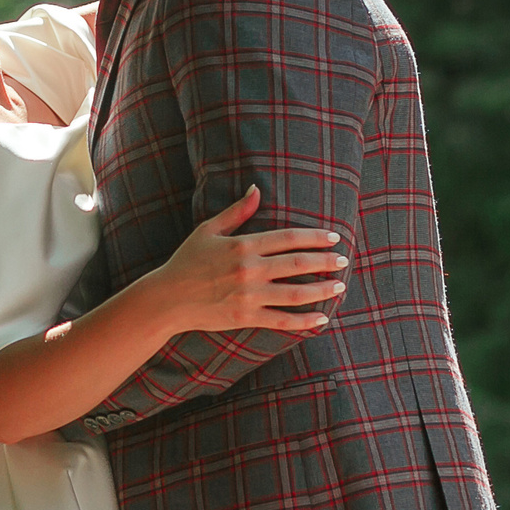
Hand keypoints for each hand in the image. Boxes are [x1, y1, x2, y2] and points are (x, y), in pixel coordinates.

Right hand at [148, 186, 346, 334]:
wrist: (166, 299)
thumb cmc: (186, 261)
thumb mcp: (208, 230)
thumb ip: (237, 211)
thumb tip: (257, 189)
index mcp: (242, 245)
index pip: (288, 238)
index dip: (314, 237)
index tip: (334, 237)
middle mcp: (248, 270)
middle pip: (297, 264)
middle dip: (325, 262)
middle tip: (344, 260)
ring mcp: (248, 296)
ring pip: (295, 293)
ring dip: (321, 290)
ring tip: (339, 286)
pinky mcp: (245, 318)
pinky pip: (281, 321)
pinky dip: (303, 321)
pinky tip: (321, 318)